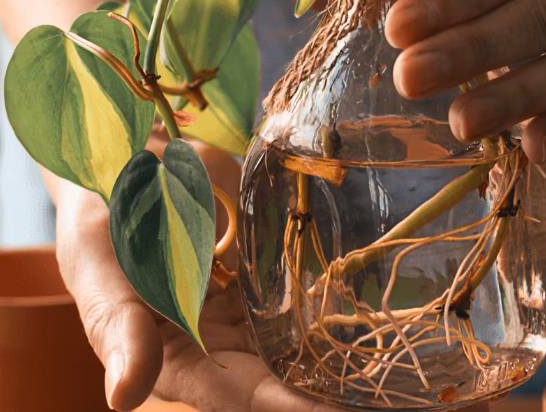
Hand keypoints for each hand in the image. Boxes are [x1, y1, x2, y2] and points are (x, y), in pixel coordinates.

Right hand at [50, 133, 488, 411]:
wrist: (128, 159)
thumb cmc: (97, 219)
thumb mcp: (95, 268)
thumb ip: (117, 330)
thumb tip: (124, 398)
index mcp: (181, 364)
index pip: (243, 402)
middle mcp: (228, 353)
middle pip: (296, 394)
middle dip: (348, 405)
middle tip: (436, 411)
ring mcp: (261, 318)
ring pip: (325, 356)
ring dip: (378, 379)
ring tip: (450, 393)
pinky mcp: (284, 280)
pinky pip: (330, 302)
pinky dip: (376, 320)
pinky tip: (437, 331)